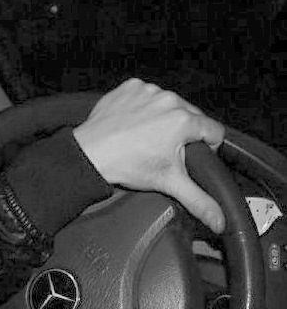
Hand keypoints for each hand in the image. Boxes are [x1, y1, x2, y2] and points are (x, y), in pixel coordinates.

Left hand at [73, 78, 225, 232]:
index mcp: (183, 119)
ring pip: (168, 105)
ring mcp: (147, 91)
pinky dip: (142, 108)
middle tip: (164, 150)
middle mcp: (168, 100)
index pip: (214, 131)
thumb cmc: (125, 164)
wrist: (89, 154)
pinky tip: (133, 124)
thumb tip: (219, 219)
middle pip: (191, 116)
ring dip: (162, 118)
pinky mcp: (129, 88)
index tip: (192, 156)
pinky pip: (145, 95)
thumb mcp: (168, 183)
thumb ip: (199, 200)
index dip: (206, 147)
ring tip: (146, 138)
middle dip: (183, 133)